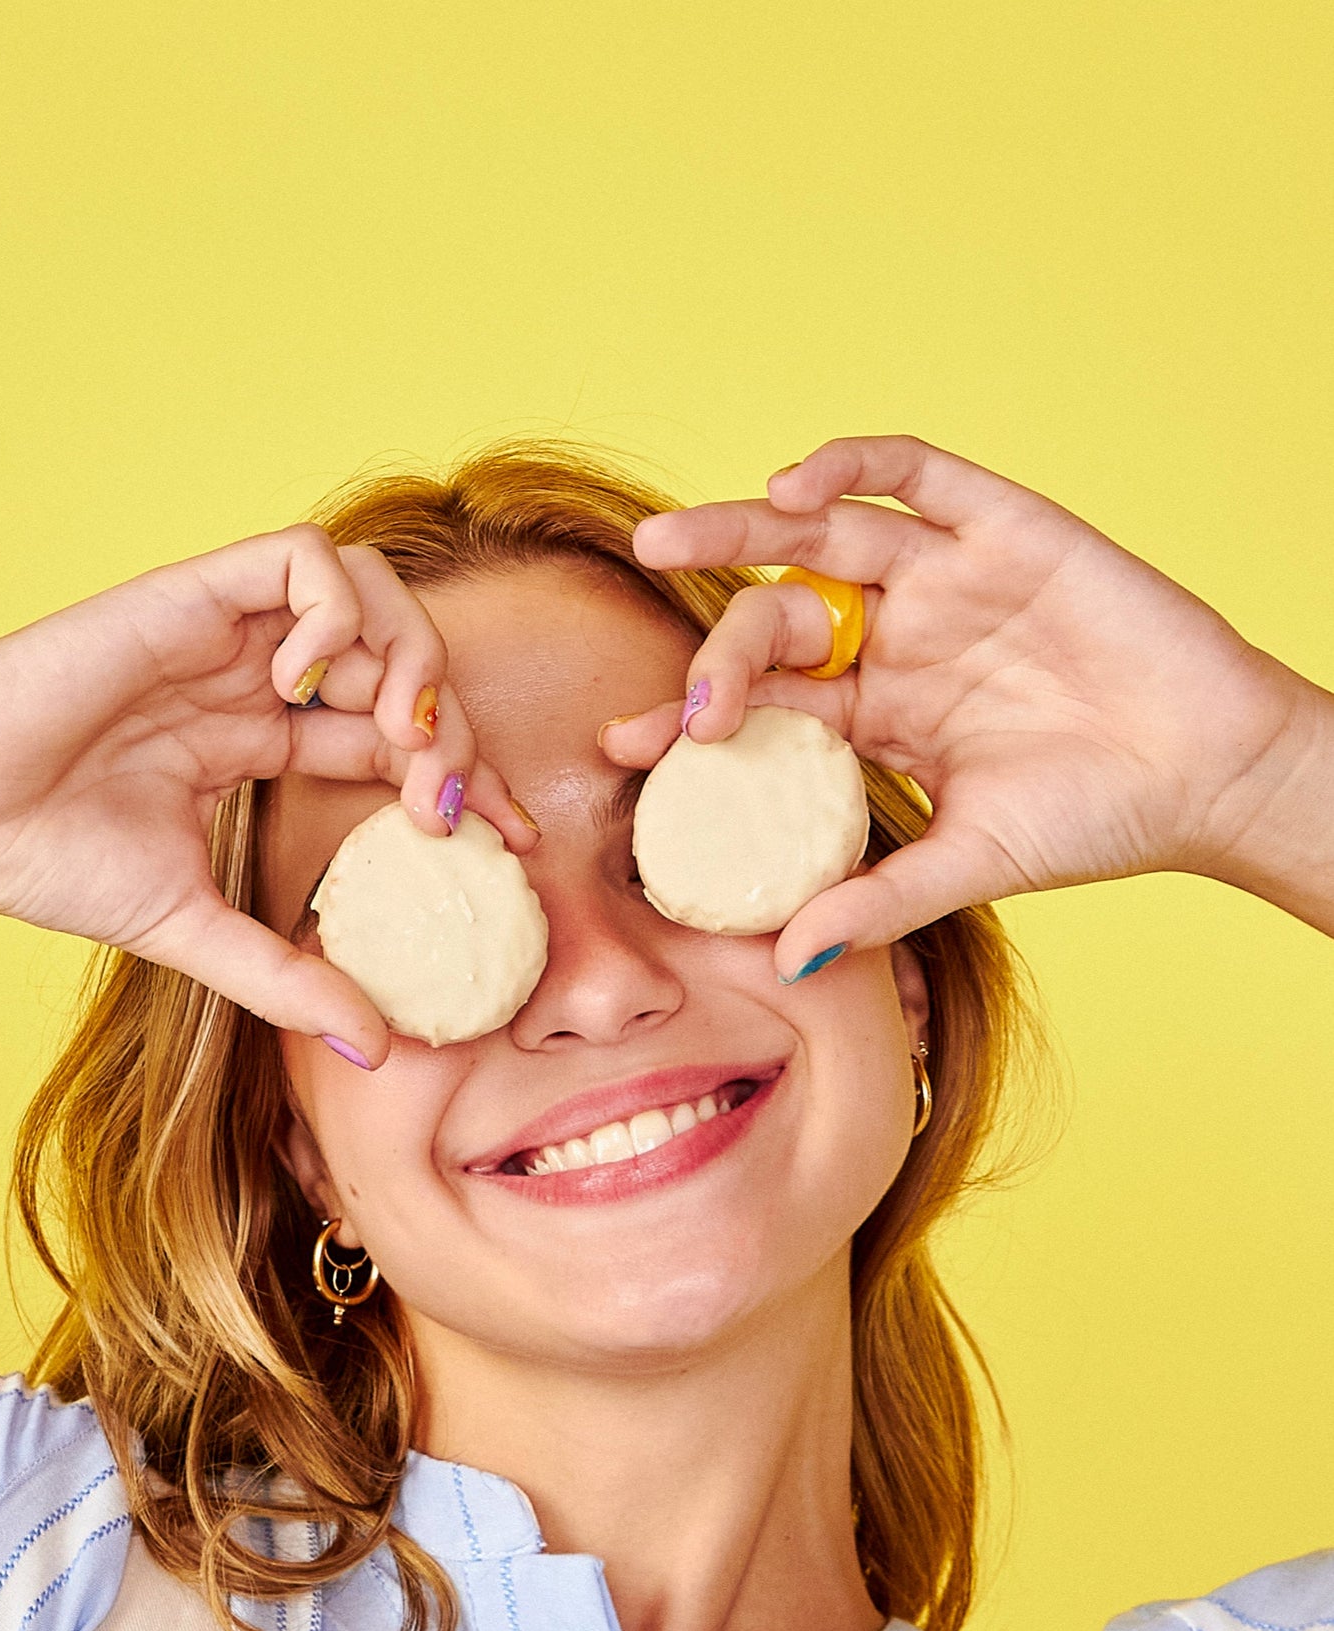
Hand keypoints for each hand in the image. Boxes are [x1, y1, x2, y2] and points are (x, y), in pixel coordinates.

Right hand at [0, 527, 534, 1063]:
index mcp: (262, 740)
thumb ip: (288, 979)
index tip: (515, 841)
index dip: (469, 780)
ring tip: (398, 743)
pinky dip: (336, 613)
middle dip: (454, 731)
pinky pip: (302, 559)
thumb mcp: (194, 931)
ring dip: (412, 663)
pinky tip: (314, 687)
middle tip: (448, 807)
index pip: (400, 741)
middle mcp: (257, 678)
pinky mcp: (191, 594)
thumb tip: (378, 1049)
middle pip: (407, 665)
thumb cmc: (43, 859)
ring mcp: (229, 632)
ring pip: (374, 594)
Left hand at [613, 436, 1321, 973]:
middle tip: (677, 698)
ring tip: (666, 541)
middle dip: (714, 647)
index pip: (763, 703)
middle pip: (777, 617)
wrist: (1209, 774)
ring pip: (822, 533)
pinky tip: (793, 488)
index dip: (691, 717)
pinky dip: (852, 467)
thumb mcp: (969, 865)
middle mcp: (898, 638)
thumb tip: (786, 961)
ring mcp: (946, 578)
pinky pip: (916, 477)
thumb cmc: (1096, 820)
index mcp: (877, 712)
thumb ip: (876, 898)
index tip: (622, 749)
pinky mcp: (1003, 527)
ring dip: (739, 528)